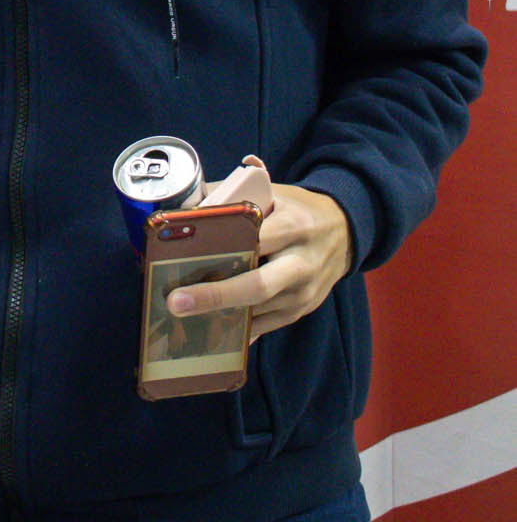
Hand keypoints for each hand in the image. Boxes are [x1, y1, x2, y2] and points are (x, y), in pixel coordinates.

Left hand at [167, 165, 353, 342]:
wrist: (344, 232)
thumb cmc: (297, 209)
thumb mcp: (273, 193)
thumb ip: (233, 195)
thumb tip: (187, 204)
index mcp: (294, 226)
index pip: (256, 239)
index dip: (222, 249)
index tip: (187, 256)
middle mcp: (301, 263)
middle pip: (257, 286)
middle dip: (215, 296)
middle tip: (176, 302)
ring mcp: (303, 292)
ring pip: (256, 310)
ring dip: (219, 315)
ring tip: (181, 316)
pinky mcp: (300, 310)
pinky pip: (263, 325)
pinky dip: (236, 328)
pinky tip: (208, 328)